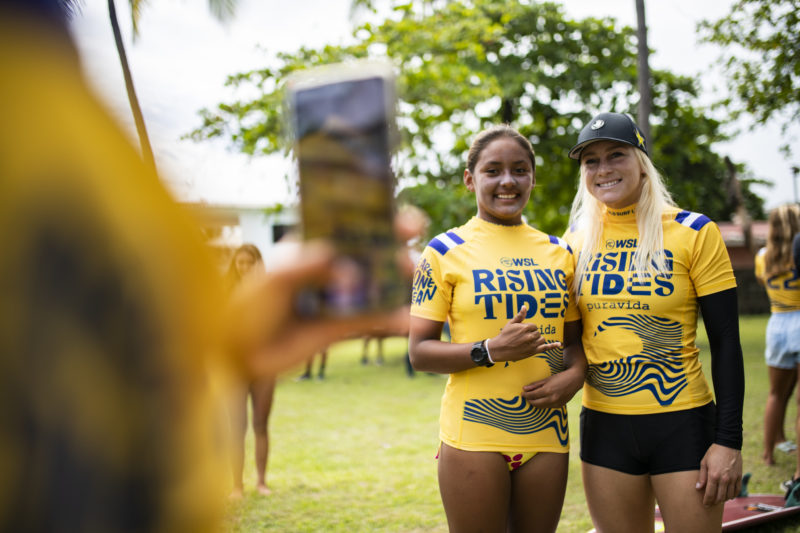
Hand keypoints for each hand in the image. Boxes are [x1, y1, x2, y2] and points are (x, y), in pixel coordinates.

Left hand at [225, 207, 425, 376]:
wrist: (238, 354)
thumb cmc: (247, 308)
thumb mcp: (274, 281)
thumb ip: (309, 269)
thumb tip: (349, 272)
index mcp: (312, 245)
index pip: (348, 224)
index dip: (377, 217)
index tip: (399, 218)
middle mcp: (330, 266)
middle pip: (370, 250)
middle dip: (395, 245)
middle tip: (409, 249)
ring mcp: (339, 295)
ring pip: (377, 282)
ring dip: (398, 278)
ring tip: (411, 278)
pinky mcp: (343, 324)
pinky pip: (374, 319)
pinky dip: (392, 319)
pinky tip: (406, 321)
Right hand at [488, 303, 560, 362]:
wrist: (499, 349)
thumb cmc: (504, 335)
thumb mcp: (511, 324)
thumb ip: (520, 316)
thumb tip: (524, 306)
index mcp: (525, 328)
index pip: (534, 326)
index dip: (528, 329)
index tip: (522, 332)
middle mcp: (530, 336)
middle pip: (538, 333)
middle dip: (532, 334)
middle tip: (523, 338)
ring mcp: (532, 344)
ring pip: (541, 339)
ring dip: (537, 340)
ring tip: (528, 342)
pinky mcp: (533, 352)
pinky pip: (546, 348)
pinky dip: (553, 346)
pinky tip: (559, 344)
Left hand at [521, 366, 584, 408]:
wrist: (575, 380)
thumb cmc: (560, 377)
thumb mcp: (547, 379)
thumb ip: (535, 385)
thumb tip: (524, 389)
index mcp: (548, 390)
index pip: (532, 396)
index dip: (525, 395)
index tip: (522, 393)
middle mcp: (552, 399)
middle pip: (535, 403)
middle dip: (529, 400)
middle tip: (526, 396)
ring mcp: (556, 403)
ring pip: (541, 406)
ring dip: (536, 403)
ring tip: (532, 398)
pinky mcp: (560, 406)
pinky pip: (548, 406)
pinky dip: (544, 404)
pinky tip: (542, 399)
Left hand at [696, 444, 742, 505]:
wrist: (728, 444)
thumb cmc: (714, 452)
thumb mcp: (704, 462)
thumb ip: (702, 476)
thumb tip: (698, 488)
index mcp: (713, 475)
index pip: (710, 493)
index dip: (707, 500)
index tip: (705, 504)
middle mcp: (724, 479)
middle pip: (720, 497)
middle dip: (714, 502)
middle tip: (711, 504)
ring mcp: (733, 478)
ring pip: (729, 495)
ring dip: (724, 499)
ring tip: (719, 499)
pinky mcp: (739, 477)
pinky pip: (737, 490)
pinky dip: (733, 495)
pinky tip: (729, 496)